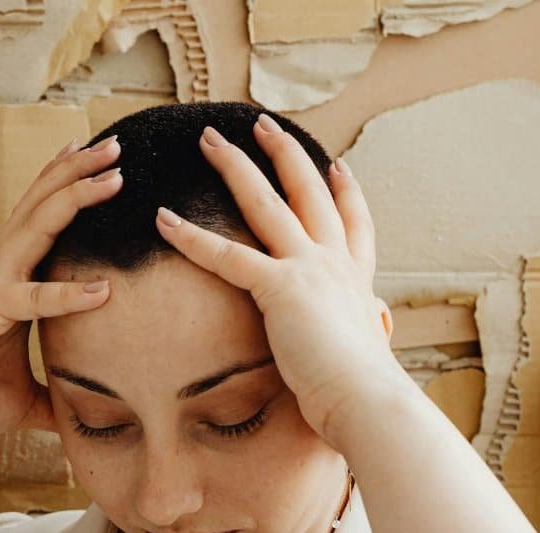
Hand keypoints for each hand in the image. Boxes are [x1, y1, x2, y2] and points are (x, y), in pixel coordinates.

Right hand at [0, 136, 123, 444]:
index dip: (67, 187)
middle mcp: (1, 273)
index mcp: (10, 282)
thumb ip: (57, 396)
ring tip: (113, 176)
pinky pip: (31, 299)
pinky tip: (103, 289)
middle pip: (42, 206)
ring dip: (74, 197)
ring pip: (36, 228)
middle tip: (116, 145)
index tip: (99, 163)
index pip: (42, 222)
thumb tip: (88, 413)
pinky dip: (67, 294)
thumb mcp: (25, 397)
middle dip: (78, 172)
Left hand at [154, 115, 411, 442]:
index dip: (346, 192)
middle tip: (262, 124)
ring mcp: (309, 268)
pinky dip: (190, 236)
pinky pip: (226, 255)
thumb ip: (367, 331)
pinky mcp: (280, 288)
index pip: (353, 223)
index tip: (339, 166)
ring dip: (234, 166)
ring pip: (265, 202)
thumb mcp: (371, 350)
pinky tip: (162, 218)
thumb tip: (377, 326)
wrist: (368, 401)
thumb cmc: (364, 390)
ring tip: (207, 139)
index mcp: (357, 279)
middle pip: (307, 191)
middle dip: (284, 153)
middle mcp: (335, 263)